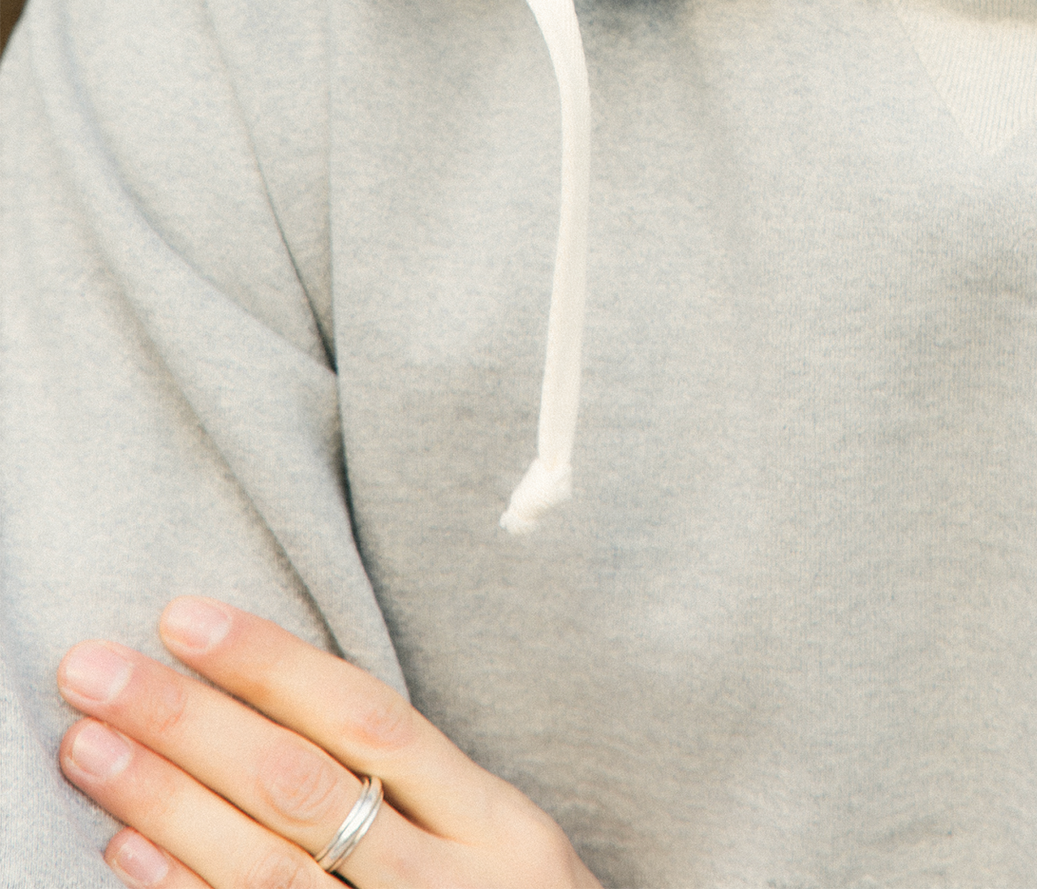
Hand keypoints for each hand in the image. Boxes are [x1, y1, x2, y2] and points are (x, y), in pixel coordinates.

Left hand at [57, 598, 600, 887]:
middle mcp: (450, 886)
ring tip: (89, 744)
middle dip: (192, 721)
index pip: (373, 721)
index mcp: (500, 826)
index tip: (186, 617)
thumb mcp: (505, 850)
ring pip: (267, 869)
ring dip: (166, 803)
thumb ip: (425, 794)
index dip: (275, 666)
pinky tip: (126, 852)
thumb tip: (287, 709)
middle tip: (97, 668)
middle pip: (304, 788)